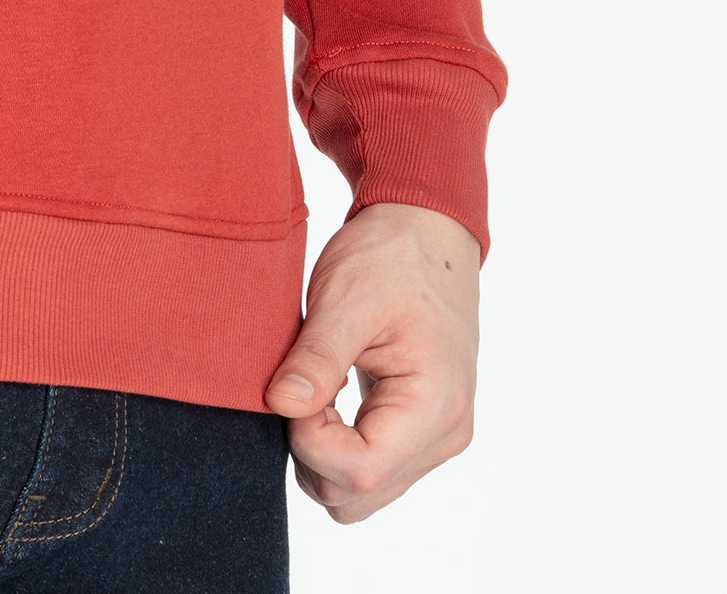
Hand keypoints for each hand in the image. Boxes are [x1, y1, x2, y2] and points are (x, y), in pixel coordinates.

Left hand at [264, 200, 478, 522]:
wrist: (427, 231)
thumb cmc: (391, 257)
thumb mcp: (345, 297)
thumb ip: (316, 358)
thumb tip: (279, 407)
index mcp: (436, 405)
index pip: (359, 470)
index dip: (309, 440)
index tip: (293, 386)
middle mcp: (446, 435)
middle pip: (358, 496)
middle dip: (312, 450)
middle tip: (303, 382)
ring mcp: (438, 438)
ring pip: (361, 492)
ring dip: (324, 451)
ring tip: (318, 384)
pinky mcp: (423, 432)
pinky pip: (372, 470)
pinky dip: (340, 445)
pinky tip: (332, 393)